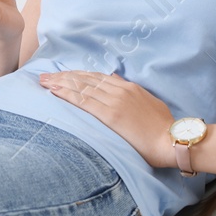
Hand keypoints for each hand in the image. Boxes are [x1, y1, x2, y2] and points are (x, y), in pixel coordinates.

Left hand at [39, 70, 176, 167]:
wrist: (172, 139)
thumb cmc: (163, 127)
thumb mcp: (148, 102)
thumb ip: (130, 91)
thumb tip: (114, 78)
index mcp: (128, 87)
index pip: (96, 78)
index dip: (78, 75)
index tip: (63, 75)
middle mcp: (119, 90)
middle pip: (85, 80)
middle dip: (63, 77)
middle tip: (45, 76)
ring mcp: (114, 101)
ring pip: (81, 87)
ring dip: (60, 83)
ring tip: (44, 81)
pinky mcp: (110, 114)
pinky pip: (83, 101)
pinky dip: (66, 94)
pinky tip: (53, 91)